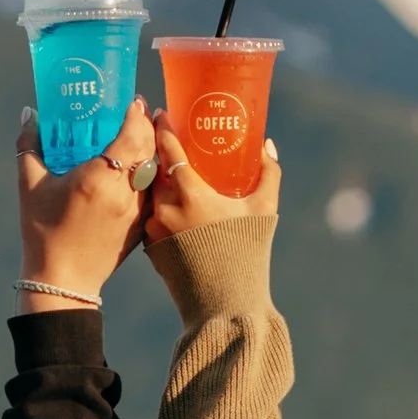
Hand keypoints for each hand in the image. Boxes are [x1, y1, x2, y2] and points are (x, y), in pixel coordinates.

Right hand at [16, 98, 155, 304]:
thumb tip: (29, 114)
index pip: (131, 134)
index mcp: (99, 177)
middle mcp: (124, 192)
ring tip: (141, 135)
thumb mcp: (30, 186)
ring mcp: (136, 211)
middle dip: (147, 126)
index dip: (135, 114)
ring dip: (151, 149)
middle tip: (138, 112)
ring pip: (154, 170)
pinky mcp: (140, 226)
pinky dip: (150, 174)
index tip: (132, 101)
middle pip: (149, 148)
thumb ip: (29, 145)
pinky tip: (140, 168)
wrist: (63, 279)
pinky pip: (152, 191)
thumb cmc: (42, 231)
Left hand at [142, 120, 279, 314]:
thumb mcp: (264, 209)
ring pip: (151, 194)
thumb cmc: (248, 255)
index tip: (161, 112)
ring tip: (169, 169)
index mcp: (190, 194)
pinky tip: (170, 202)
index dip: (163, 127)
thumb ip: (268, 172)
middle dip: (158, 150)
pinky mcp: (149, 248)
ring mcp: (153, 229)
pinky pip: (151, 217)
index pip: (167, 149)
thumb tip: (266, 144)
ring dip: (157, 179)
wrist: (225, 306)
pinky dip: (158, 205)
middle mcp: (164, 208)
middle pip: (155, 168)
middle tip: (166, 137)